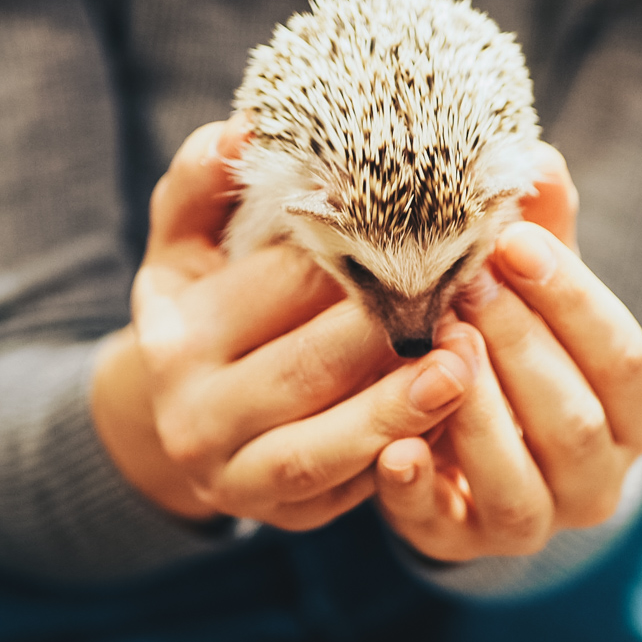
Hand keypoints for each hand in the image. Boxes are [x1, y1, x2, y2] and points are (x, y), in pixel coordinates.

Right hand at [92, 117, 477, 529]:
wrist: (186, 413)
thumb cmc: (209, 305)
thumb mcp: (187, 242)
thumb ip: (203, 182)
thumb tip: (245, 126)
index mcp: (173, 326)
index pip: (278, 283)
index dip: (358, 253)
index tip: (429, 221)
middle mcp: (190, 407)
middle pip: (309, 362)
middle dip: (390, 326)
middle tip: (468, 292)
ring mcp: (230, 472)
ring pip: (326, 441)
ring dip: (401, 403)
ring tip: (465, 362)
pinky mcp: (276, 514)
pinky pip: (343, 491)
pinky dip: (395, 456)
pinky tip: (446, 419)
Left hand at [373, 147, 641, 561]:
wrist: (468, 449)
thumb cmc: (511, 352)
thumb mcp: (531, 296)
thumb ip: (540, 233)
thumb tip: (536, 157)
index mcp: (628, 412)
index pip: (623, 356)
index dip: (571, 298)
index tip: (513, 242)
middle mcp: (596, 477)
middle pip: (574, 418)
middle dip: (518, 346)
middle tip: (462, 284)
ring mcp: (532, 520)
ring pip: (519, 481)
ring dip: (476, 410)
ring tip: (433, 344)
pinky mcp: (461, 542)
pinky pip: (443, 528)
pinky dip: (416, 490)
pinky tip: (392, 447)